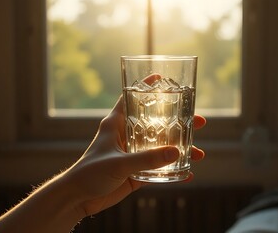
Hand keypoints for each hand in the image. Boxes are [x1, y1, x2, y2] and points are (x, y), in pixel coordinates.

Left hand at [63, 95, 205, 218]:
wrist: (79, 198)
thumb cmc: (90, 173)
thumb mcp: (119, 163)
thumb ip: (146, 159)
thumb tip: (176, 152)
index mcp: (117, 124)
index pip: (131, 98)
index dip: (145, 87)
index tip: (162, 78)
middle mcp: (127, 135)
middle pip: (156, 122)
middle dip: (177, 122)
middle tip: (198, 121)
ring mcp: (133, 154)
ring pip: (160, 146)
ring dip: (179, 149)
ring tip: (199, 153)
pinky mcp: (135, 172)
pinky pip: (158, 168)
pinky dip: (172, 170)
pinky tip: (187, 173)